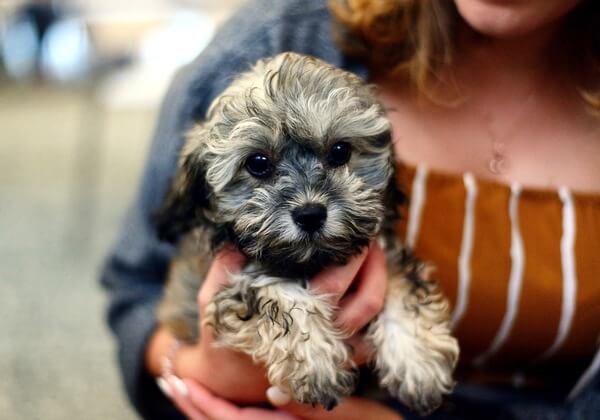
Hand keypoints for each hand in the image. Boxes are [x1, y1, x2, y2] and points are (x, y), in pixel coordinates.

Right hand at [151, 242, 388, 413]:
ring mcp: (334, 351)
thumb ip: (224, 268)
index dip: (353, 257)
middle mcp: (322, 336)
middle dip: (375, 262)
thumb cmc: (223, 336)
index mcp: (294, 317)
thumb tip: (238, 239)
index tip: (355, 231)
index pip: (335, 282)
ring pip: (373, 316)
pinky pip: (371, 333)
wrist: (229, 381)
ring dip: (380, 281)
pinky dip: (376, 308)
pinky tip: (369, 282)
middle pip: (367, 298)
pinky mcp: (340, 360)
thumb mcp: (212, 300)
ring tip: (374, 253)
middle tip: (370, 236)